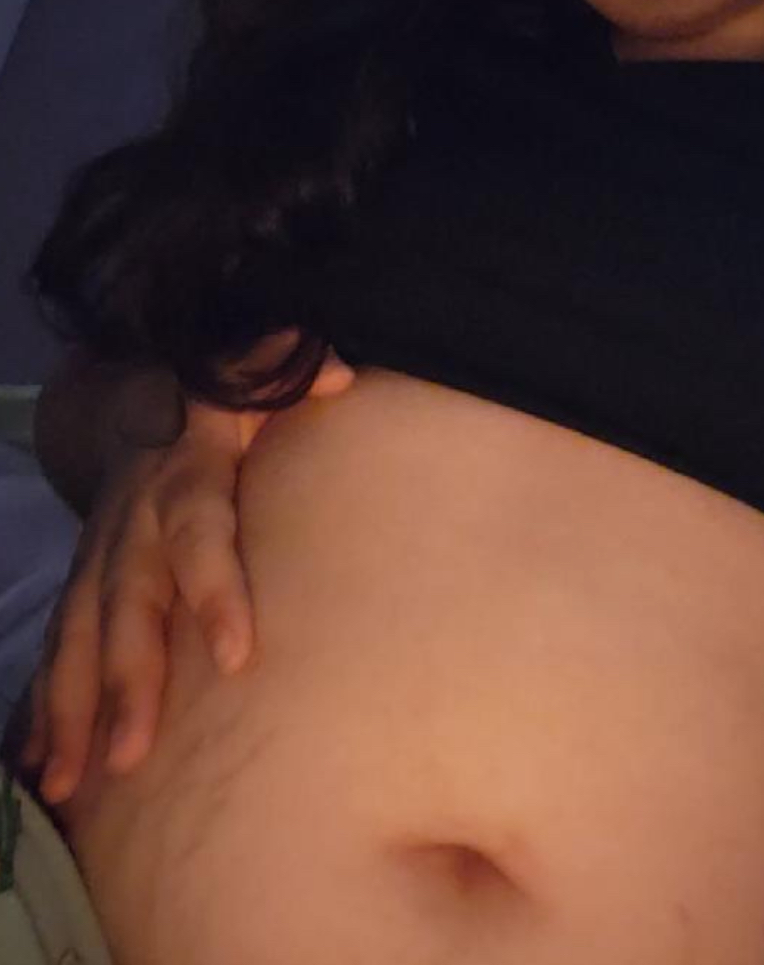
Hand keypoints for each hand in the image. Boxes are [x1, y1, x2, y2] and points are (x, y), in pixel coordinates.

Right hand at [21, 343, 353, 803]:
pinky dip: (43, 702)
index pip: (200, 530)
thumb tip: (334, 378)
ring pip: (78, 631)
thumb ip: (292, 370)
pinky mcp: (84, 578)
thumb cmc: (235, 401)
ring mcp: (101, 549)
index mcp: (189, 468)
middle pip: (127, 599)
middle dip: (126, 678)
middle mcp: (135, 514)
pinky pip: (58, 643)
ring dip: (69, 707)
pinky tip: (40, 764)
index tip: (235, 657)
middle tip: (133, 754)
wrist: (150, 397)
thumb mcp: (263, 374)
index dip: (213, 589)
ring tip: (68, 782)